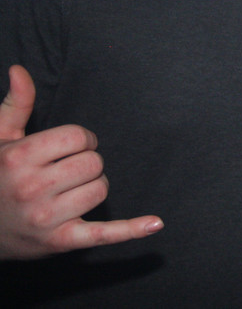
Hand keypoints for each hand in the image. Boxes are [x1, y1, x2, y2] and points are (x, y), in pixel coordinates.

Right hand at [0, 65, 162, 258]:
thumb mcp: (0, 138)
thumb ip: (17, 104)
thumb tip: (19, 70)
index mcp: (18, 158)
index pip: (79, 137)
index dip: (81, 140)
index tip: (68, 148)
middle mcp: (30, 188)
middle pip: (93, 163)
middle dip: (86, 163)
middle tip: (65, 172)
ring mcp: (45, 218)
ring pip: (100, 189)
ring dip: (92, 187)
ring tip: (67, 192)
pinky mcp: (59, 242)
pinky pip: (103, 233)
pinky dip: (131, 229)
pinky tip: (156, 223)